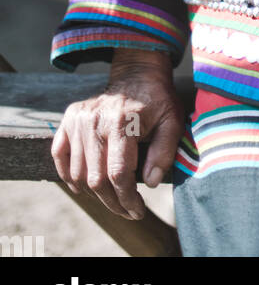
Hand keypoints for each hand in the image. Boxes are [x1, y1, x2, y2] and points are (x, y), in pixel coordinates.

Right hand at [50, 49, 183, 219]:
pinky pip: (59, 156)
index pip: (119, 173)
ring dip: (94, 194)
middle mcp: (96, 121)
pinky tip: (85, 186)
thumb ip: (164, 151)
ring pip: (78, 173)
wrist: (138, 73)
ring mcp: (79, 120)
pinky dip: (69, 176)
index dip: (127, 199)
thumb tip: (150, 182)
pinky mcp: (69, 119)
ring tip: (113, 199)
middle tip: (127, 211)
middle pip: (96, 179)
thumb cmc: (157, 100)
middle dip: (113, 202)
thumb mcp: (172, 121)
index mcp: (122, 122)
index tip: (138, 211)